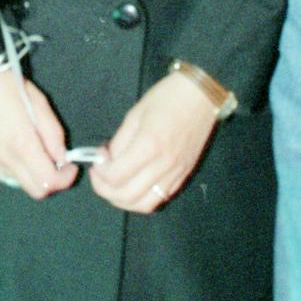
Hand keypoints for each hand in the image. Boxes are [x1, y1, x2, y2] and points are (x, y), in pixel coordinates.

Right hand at [0, 70, 75, 199]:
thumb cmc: (8, 87)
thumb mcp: (39, 103)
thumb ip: (53, 133)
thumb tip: (63, 158)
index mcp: (22, 144)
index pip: (49, 182)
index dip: (65, 178)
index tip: (71, 166)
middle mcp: (6, 159)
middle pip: (36, 191)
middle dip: (53, 182)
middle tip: (58, 164)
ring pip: (21, 184)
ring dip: (34, 175)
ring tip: (37, 152)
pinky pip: (6, 175)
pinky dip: (19, 170)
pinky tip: (19, 151)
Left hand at [90, 74, 216, 212]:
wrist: (202, 96)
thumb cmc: (167, 97)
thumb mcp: (135, 114)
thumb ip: (120, 142)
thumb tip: (107, 161)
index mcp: (149, 145)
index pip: (116, 176)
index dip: (100, 173)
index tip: (98, 160)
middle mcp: (164, 165)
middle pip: (128, 196)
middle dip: (106, 190)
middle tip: (100, 176)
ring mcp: (177, 173)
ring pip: (145, 205)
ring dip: (124, 201)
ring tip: (114, 186)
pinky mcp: (184, 176)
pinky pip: (160, 198)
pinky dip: (142, 198)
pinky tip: (135, 186)